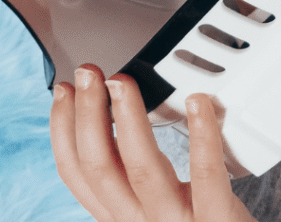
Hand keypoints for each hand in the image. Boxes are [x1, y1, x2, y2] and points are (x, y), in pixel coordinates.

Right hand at [51, 64, 257, 221]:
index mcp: (122, 214)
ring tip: (123, 81)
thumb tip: (109, 117)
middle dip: (88, 115)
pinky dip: (202, 135)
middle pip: (101, 169)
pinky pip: (205, 175)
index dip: (64, 131)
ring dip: (128, 119)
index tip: (64, 89)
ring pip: (143, 170)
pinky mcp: (216, 219)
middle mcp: (140, 221)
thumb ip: (133, 172)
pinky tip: (197, 102)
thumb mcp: (153, 205)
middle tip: (90, 73)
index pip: (79, 175)